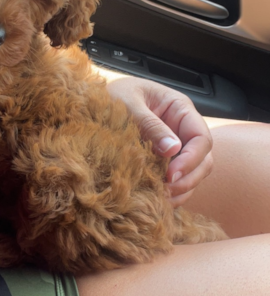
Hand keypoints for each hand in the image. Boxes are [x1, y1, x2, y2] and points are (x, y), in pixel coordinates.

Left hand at [102, 72, 212, 205]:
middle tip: (165, 192)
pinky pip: (176, 181)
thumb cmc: (110, 94)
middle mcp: (182, 129)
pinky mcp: (162, 161)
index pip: (201, 138)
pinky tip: (156, 200)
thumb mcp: (128, 103)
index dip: (191, 160)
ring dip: (181, 190)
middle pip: (203, 160)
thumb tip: (172, 149)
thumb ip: (149, 124)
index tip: (170, 175)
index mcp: (180, 109)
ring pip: (193, 174)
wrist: (91, 100)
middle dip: (188, 179)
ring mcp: (174, 146)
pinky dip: (171, 193)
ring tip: (160, 200)